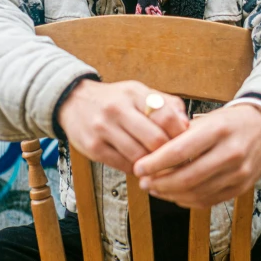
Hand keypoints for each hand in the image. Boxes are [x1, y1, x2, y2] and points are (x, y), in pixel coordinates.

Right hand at [58, 79, 188, 172]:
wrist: (73, 100)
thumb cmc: (114, 99)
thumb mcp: (138, 92)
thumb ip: (166, 104)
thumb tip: (187, 125)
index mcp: (134, 93)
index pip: (166, 115)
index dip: (180, 134)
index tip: (186, 143)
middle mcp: (118, 109)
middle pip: (155, 139)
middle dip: (169, 153)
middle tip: (176, 160)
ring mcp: (103, 128)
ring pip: (139, 156)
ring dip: (153, 165)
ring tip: (160, 166)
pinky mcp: (93, 147)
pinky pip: (123, 165)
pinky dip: (136, 169)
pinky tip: (140, 166)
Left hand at [133, 103, 260, 207]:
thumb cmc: (228, 122)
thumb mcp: (206, 118)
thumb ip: (181, 134)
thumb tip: (150, 152)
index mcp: (218, 130)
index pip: (180, 151)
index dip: (155, 163)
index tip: (138, 167)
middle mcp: (231, 153)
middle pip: (187, 177)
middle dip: (160, 183)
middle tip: (143, 182)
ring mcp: (238, 173)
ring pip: (196, 192)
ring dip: (170, 194)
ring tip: (155, 188)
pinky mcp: (241, 188)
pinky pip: (208, 201)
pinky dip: (187, 200)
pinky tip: (174, 194)